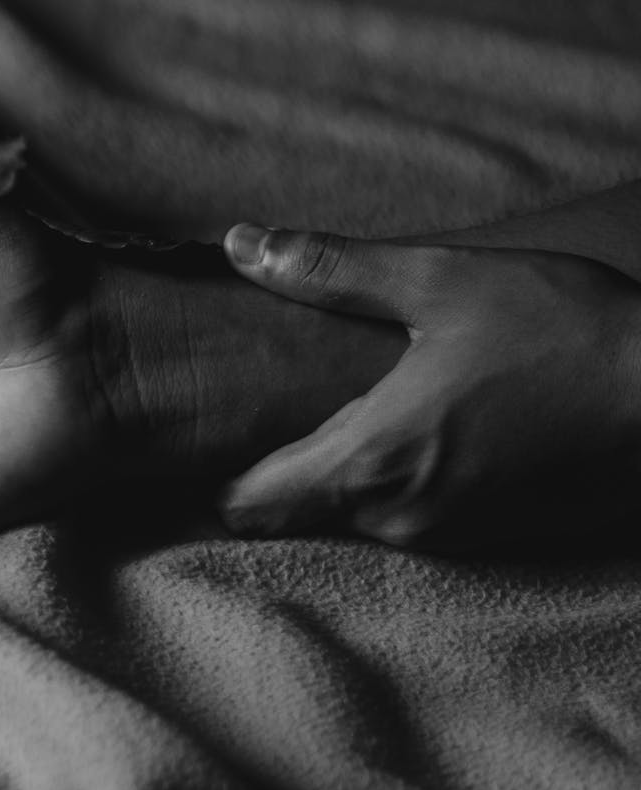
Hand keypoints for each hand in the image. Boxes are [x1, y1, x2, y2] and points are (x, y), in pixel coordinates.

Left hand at [218, 225, 640, 550]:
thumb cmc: (570, 334)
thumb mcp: (445, 281)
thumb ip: (332, 270)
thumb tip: (242, 245)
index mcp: (368, 462)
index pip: (244, 506)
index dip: (221, 472)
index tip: (220, 432)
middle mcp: (394, 519)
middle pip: (292, 514)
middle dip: (281, 467)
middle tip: (283, 410)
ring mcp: (444, 540)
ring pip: (353, 516)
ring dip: (351, 473)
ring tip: (373, 407)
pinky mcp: (489, 544)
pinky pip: (412, 521)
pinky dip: (405, 483)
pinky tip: (433, 430)